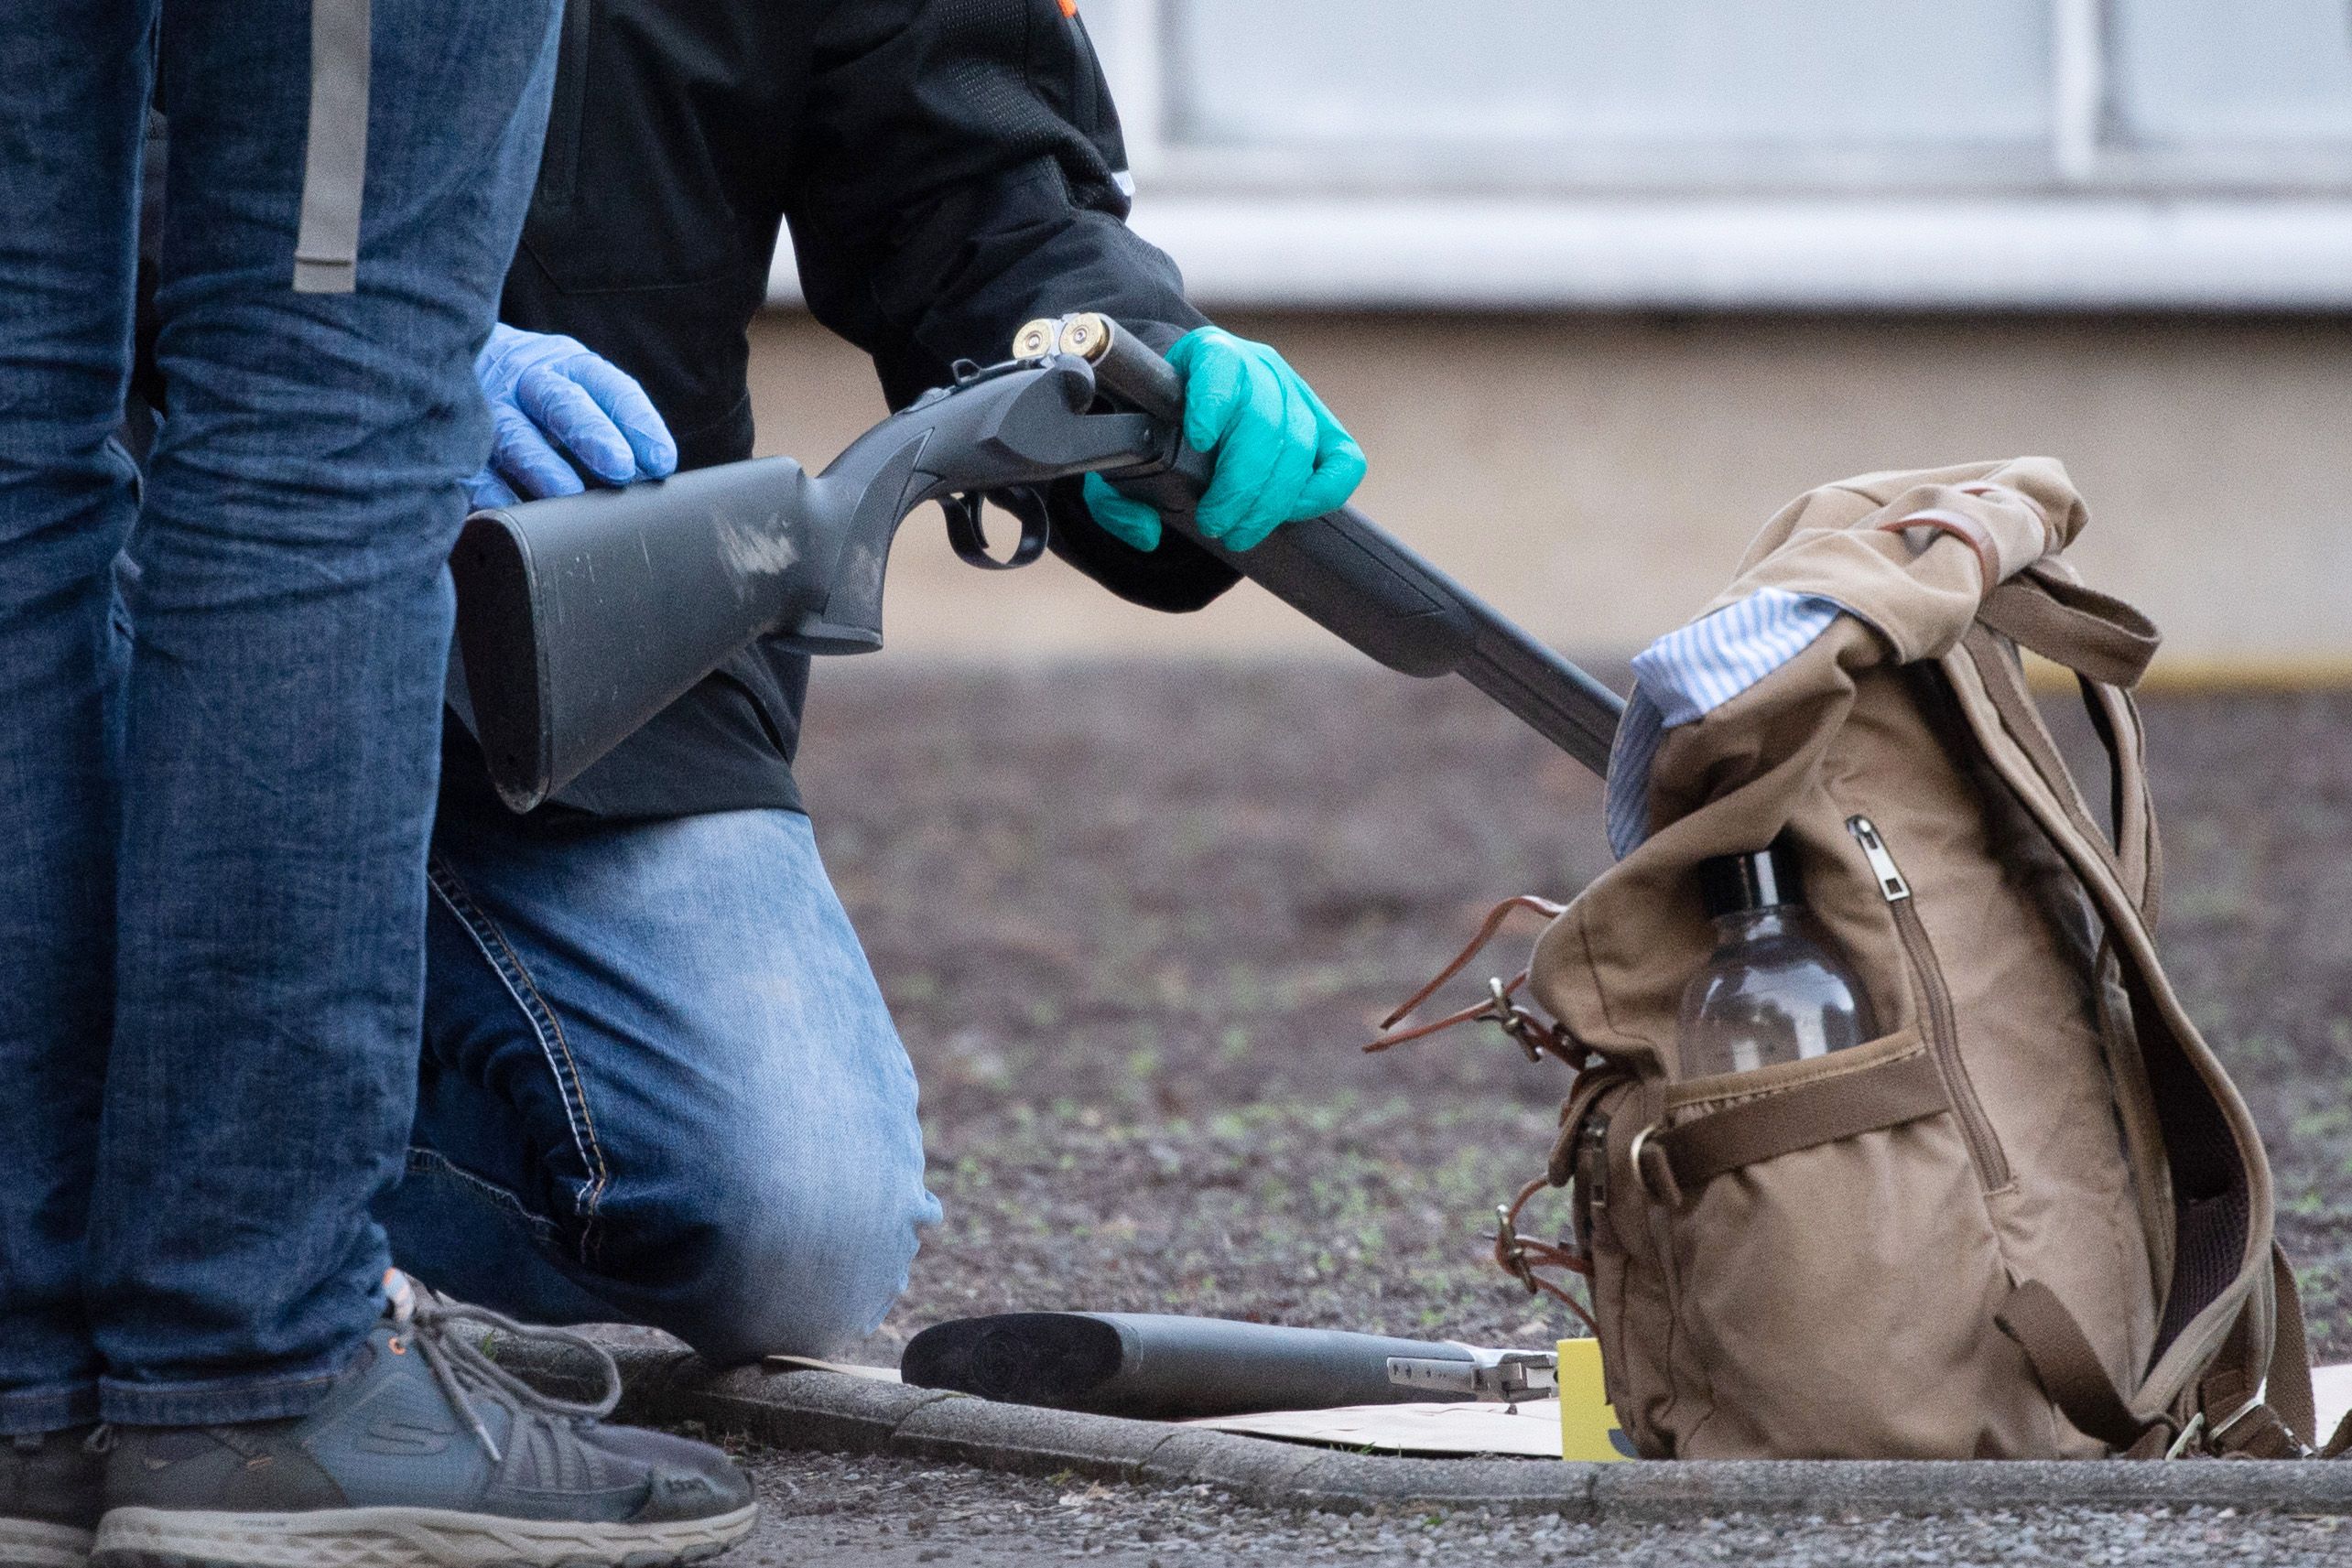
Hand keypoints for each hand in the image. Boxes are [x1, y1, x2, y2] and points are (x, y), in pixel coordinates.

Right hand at [466, 324, 677, 509]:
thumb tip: (652, 472)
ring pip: (513, 433)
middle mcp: (527, 380)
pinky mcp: (458, 439)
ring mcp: (488, 407)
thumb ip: (611, 425)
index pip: (609, 386)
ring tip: (568, 494)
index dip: (636, 421)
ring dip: (542, 465)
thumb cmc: (535, 392)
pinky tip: (511, 508)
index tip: (661, 461)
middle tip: (621, 469)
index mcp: (567, 365)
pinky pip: (472, 465)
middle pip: (561, 401)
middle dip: (592, 434)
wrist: (449, 355)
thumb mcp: (574, 391)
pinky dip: (491, 489)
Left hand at [1082, 325, 1365, 552]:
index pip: (1220, 367)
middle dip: (1241, 485)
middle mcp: (1258, 367)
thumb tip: (1147, 532)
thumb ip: (1115, 499)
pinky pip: (1344, 460)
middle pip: (1265, 421)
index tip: (1200, 440)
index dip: (1214, 402)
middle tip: (1214, 525)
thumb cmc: (1153, 430)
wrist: (1187, 405)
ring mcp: (1295, 395)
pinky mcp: (1324, 427)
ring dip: (1271, 501)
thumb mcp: (1120, 459)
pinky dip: (1324, 492)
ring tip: (1238, 534)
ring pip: (1300, 445)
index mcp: (1206, 355)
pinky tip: (1289, 515)